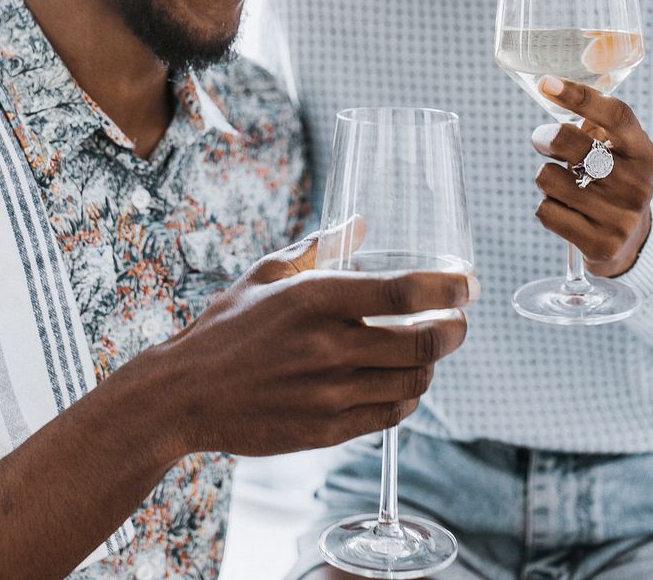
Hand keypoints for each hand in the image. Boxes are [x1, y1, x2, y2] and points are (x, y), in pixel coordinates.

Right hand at [161, 224, 478, 457]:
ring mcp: (330, 394)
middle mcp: (329, 347)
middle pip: (423, 343)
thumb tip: (359, 223)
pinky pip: (390, 416)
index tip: (469, 284)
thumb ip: (319, 246)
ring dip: (432, 365)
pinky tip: (399, 382)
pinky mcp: (327, 430)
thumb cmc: (226, 328)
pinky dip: (407, 397)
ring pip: (414, 383)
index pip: (403, 292)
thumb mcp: (267, 274)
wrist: (184, 395)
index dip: (448, 288)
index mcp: (315, 299)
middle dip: (454, 330)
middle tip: (460, 320)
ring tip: (427, 351)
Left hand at [531, 76, 652, 276]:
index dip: (578, 96)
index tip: (546, 83)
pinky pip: (546, 212)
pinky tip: (567, 213)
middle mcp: (636, 184)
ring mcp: (621, 217)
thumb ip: (594, 121)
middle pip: (569, 142)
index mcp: (642, 152)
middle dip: (544, 137)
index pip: (614, 115)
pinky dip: (547, 208)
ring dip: (547, 179)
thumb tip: (551, 87)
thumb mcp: (617, 150)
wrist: (629, 242)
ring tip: (566, 187)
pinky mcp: (601, 244)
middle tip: (543, 140)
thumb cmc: (612, 180)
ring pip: (548, 178)